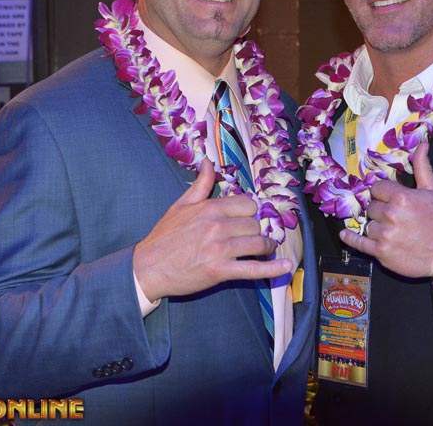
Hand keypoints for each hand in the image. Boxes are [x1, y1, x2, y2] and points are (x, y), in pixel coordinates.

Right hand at [133, 160, 292, 298]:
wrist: (146, 267)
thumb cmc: (163, 237)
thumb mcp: (180, 205)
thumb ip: (200, 184)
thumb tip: (210, 163)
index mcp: (209, 208)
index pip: (248, 204)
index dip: (250, 213)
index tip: (248, 220)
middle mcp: (217, 226)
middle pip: (255, 223)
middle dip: (256, 231)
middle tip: (253, 237)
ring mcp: (219, 249)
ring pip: (258, 243)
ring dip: (266, 247)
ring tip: (267, 249)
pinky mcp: (220, 271)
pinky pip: (253, 269)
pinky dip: (273, 269)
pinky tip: (286, 267)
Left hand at [339, 142, 432, 277]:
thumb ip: (422, 167)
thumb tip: (422, 144)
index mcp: (401, 198)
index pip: (377, 188)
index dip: (383, 193)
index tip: (389, 198)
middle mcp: (390, 215)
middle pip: (371, 206)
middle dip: (380, 210)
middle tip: (393, 216)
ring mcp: (384, 235)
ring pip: (367, 224)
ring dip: (375, 226)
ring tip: (390, 230)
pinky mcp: (380, 252)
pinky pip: (358, 243)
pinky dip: (350, 239)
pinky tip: (345, 234)